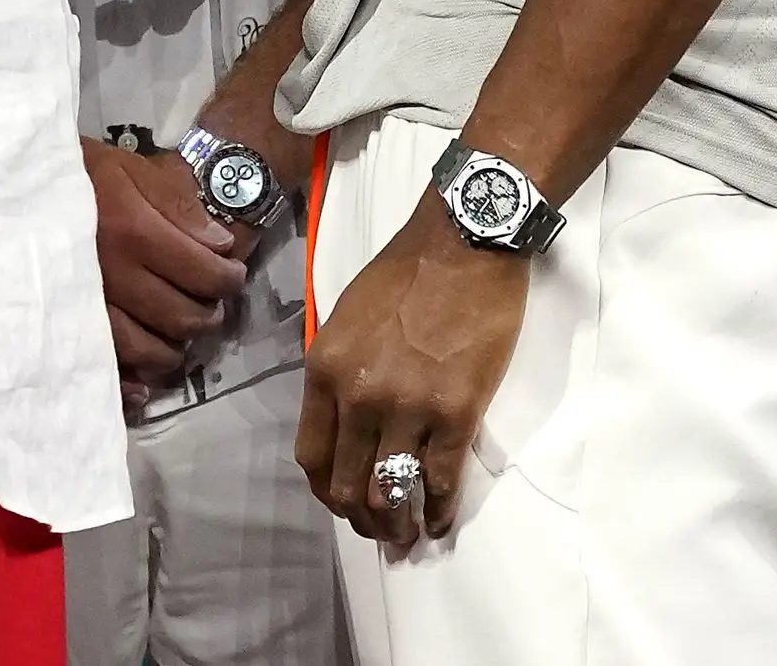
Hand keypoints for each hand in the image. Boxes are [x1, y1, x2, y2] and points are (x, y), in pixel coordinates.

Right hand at [83, 138, 245, 412]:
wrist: (16, 186)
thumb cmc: (79, 174)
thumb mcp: (130, 167)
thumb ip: (177, 203)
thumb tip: (220, 245)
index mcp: (133, 231)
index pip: (201, 272)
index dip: (227, 279)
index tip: (233, 275)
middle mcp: (112, 275)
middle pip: (178, 316)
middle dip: (206, 315)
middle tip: (212, 306)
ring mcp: (86, 306)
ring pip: (146, 350)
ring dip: (174, 347)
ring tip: (181, 332)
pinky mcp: (64, 326)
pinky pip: (105, 367)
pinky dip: (131, 383)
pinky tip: (145, 384)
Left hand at [292, 205, 525, 547]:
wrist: (464, 243)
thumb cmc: (406, 273)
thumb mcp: (347, 318)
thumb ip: (339, 372)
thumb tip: (343, 420)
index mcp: (326, 370)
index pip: (311, 455)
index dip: (326, 491)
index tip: (341, 502)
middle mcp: (359, 396)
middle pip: (346, 484)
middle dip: (361, 517)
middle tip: (378, 528)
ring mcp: (408, 406)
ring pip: (390, 491)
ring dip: (396, 523)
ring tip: (406, 534)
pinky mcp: (456, 412)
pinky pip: (439, 479)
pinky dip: (437, 509)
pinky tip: (439, 520)